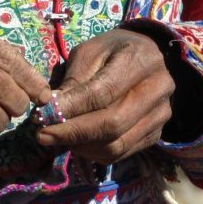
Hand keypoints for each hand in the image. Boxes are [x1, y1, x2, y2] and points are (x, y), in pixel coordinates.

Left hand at [35, 28, 175, 163]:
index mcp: (139, 59)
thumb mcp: (90, 52)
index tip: (42, 117)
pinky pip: (122, 153)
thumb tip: (50, 110)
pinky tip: (78, 142)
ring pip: (116, 144)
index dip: (71, 109)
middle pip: (112, 123)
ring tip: (57, 137)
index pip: (103, 93)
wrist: (149, 55)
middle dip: (72, 133)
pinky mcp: (156, 133)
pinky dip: (94, 152)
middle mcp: (157, 89)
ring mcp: (160, 114)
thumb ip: (73, 80)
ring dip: (81, 146)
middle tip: (42, 135)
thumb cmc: (114, 50)